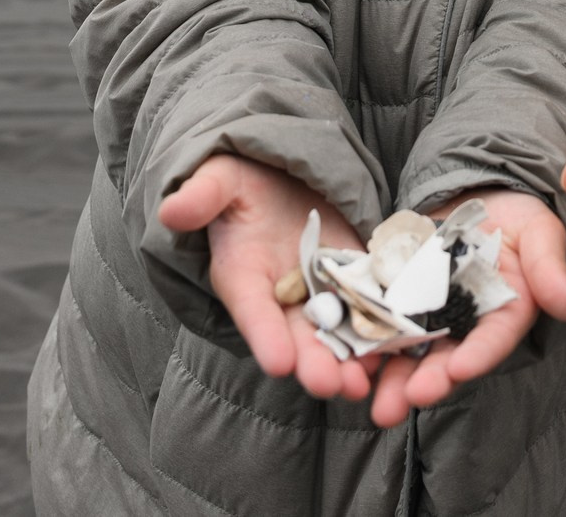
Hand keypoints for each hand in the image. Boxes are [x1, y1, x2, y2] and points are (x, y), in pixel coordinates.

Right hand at [157, 153, 375, 404]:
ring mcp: (317, 290)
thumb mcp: (220, 181)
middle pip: (296, 334)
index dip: (264, 336)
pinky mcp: (350, 277)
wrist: (277, 179)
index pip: (252, 310)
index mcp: (242, 275)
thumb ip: (202, 197)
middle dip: (312, 362)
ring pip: (332, 330)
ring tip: (363, 383)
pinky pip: (365, 305)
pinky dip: (377, 328)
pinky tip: (395, 348)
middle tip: (331, 386)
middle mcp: (279, 294)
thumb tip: (170, 210)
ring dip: (347, 358)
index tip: (277, 364)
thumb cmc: (240, 182)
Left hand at [367, 189, 565, 426]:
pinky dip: (358, 329)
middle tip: (398, 404)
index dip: (477, 356)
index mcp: (504, 315)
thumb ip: (549, 270)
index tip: (459, 370)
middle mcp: (464, 323)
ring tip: (360, 390)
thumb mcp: (543, 237)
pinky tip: (338, 345)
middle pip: (443, 358)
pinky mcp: (399, 291)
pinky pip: (377, 313)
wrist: (488, 197)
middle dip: (420, 382)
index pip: (492, 340)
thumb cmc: (525, 220)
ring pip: (405, 347)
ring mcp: (429, 310)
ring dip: (383, 371)